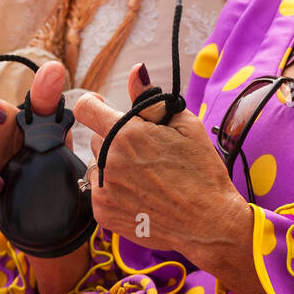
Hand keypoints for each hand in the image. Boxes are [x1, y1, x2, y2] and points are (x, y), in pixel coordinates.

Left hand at [74, 64, 247, 270]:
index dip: (94, 102)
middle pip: (97, 137)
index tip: (104, 106)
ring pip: (97, 165)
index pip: (86, 107)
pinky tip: (141, 194)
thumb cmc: (201, 170)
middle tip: (146, 151)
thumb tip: (135, 70)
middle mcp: (108, 161)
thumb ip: (150, 99)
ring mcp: (103, 190)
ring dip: (113, 165)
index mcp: (126, 134)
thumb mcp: (184, 125)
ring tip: (146, 177)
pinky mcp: (103, 213)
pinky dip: (114, 189)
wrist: (208, 223)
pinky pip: (98, 190)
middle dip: (116, 138)